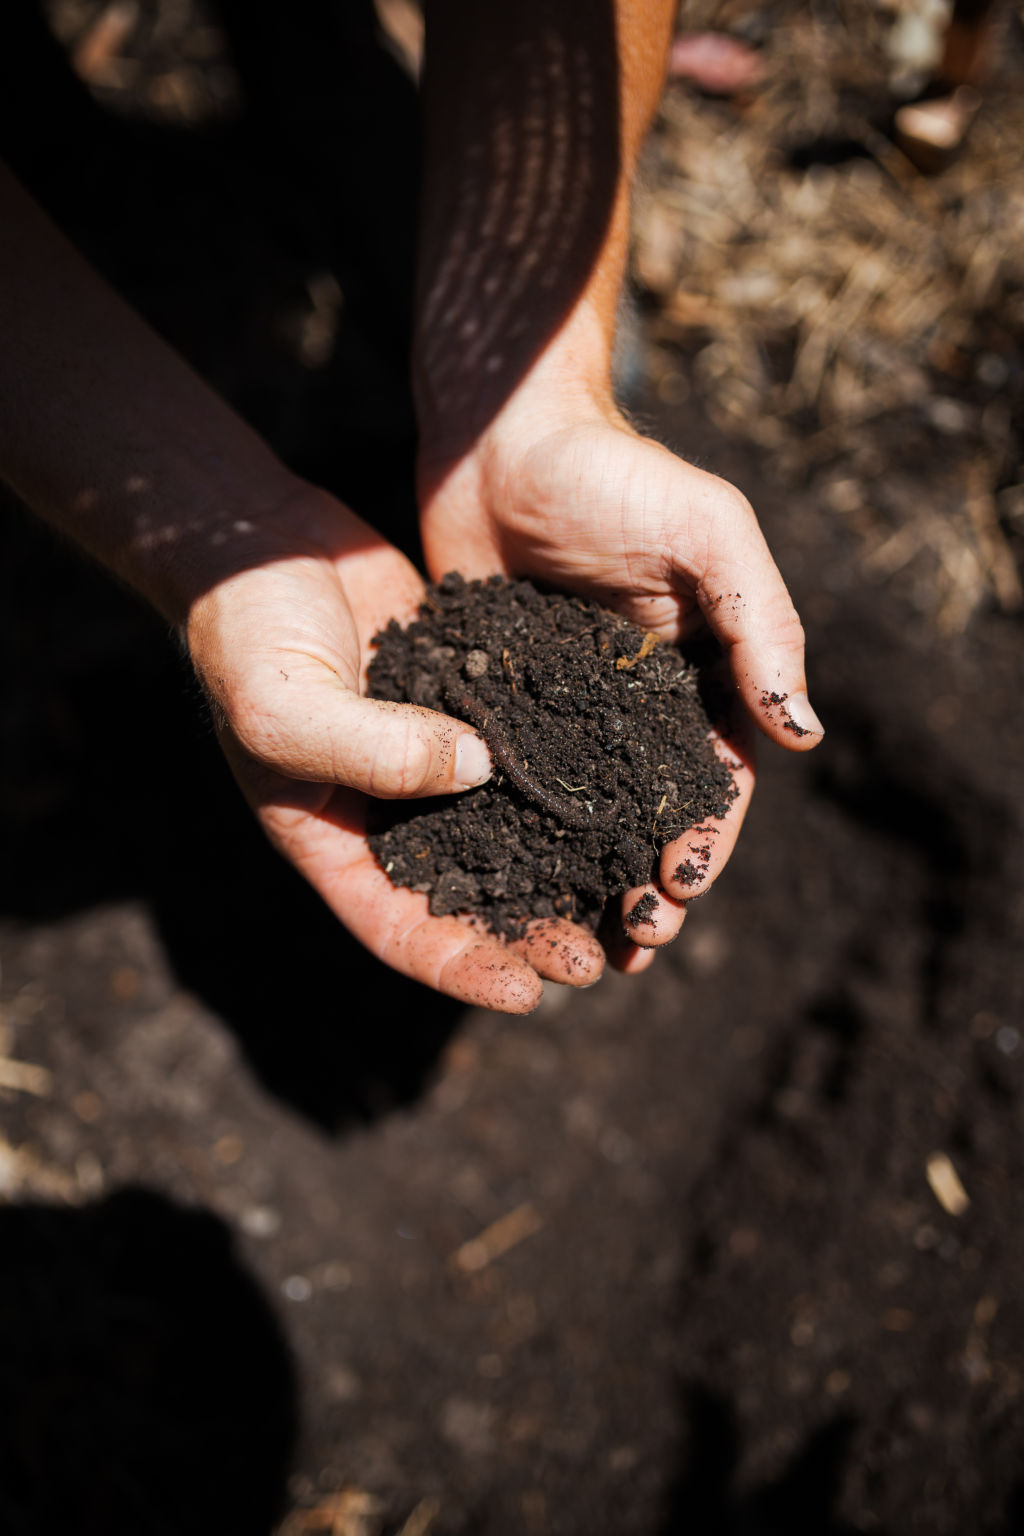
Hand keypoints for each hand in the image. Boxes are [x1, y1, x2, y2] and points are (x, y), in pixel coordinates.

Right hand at [185, 486, 604, 1010]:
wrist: (256, 538)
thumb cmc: (244, 630)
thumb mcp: (283, 705)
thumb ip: (371, 751)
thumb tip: (479, 772)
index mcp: (329, 836)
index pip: (398, 928)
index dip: (462, 967)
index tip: (531, 993)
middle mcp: (384, 809)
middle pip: (464, 893)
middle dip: (526, 930)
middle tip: (596, 954)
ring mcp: (427, 755)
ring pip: (501, 829)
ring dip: (557, 864)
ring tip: (621, 889)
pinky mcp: (462, 702)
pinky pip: (518, 751)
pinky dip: (560, 777)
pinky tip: (616, 791)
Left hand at [418, 398, 820, 967]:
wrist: (502, 436)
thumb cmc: (615, 474)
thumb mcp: (707, 532)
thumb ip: (761, 623)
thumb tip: (805, 734)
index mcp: (701, 675)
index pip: (716, 777)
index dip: (705, 838)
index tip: (680, 888)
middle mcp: (636, 705)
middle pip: (650, 813)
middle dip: (647, 881)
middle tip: (633, 943)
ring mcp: (566, 710)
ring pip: (584, 814)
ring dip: (585, 879)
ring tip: (573, 938)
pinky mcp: (502, 704)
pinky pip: (513, 781)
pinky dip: (515, 834)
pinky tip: (500, 882)